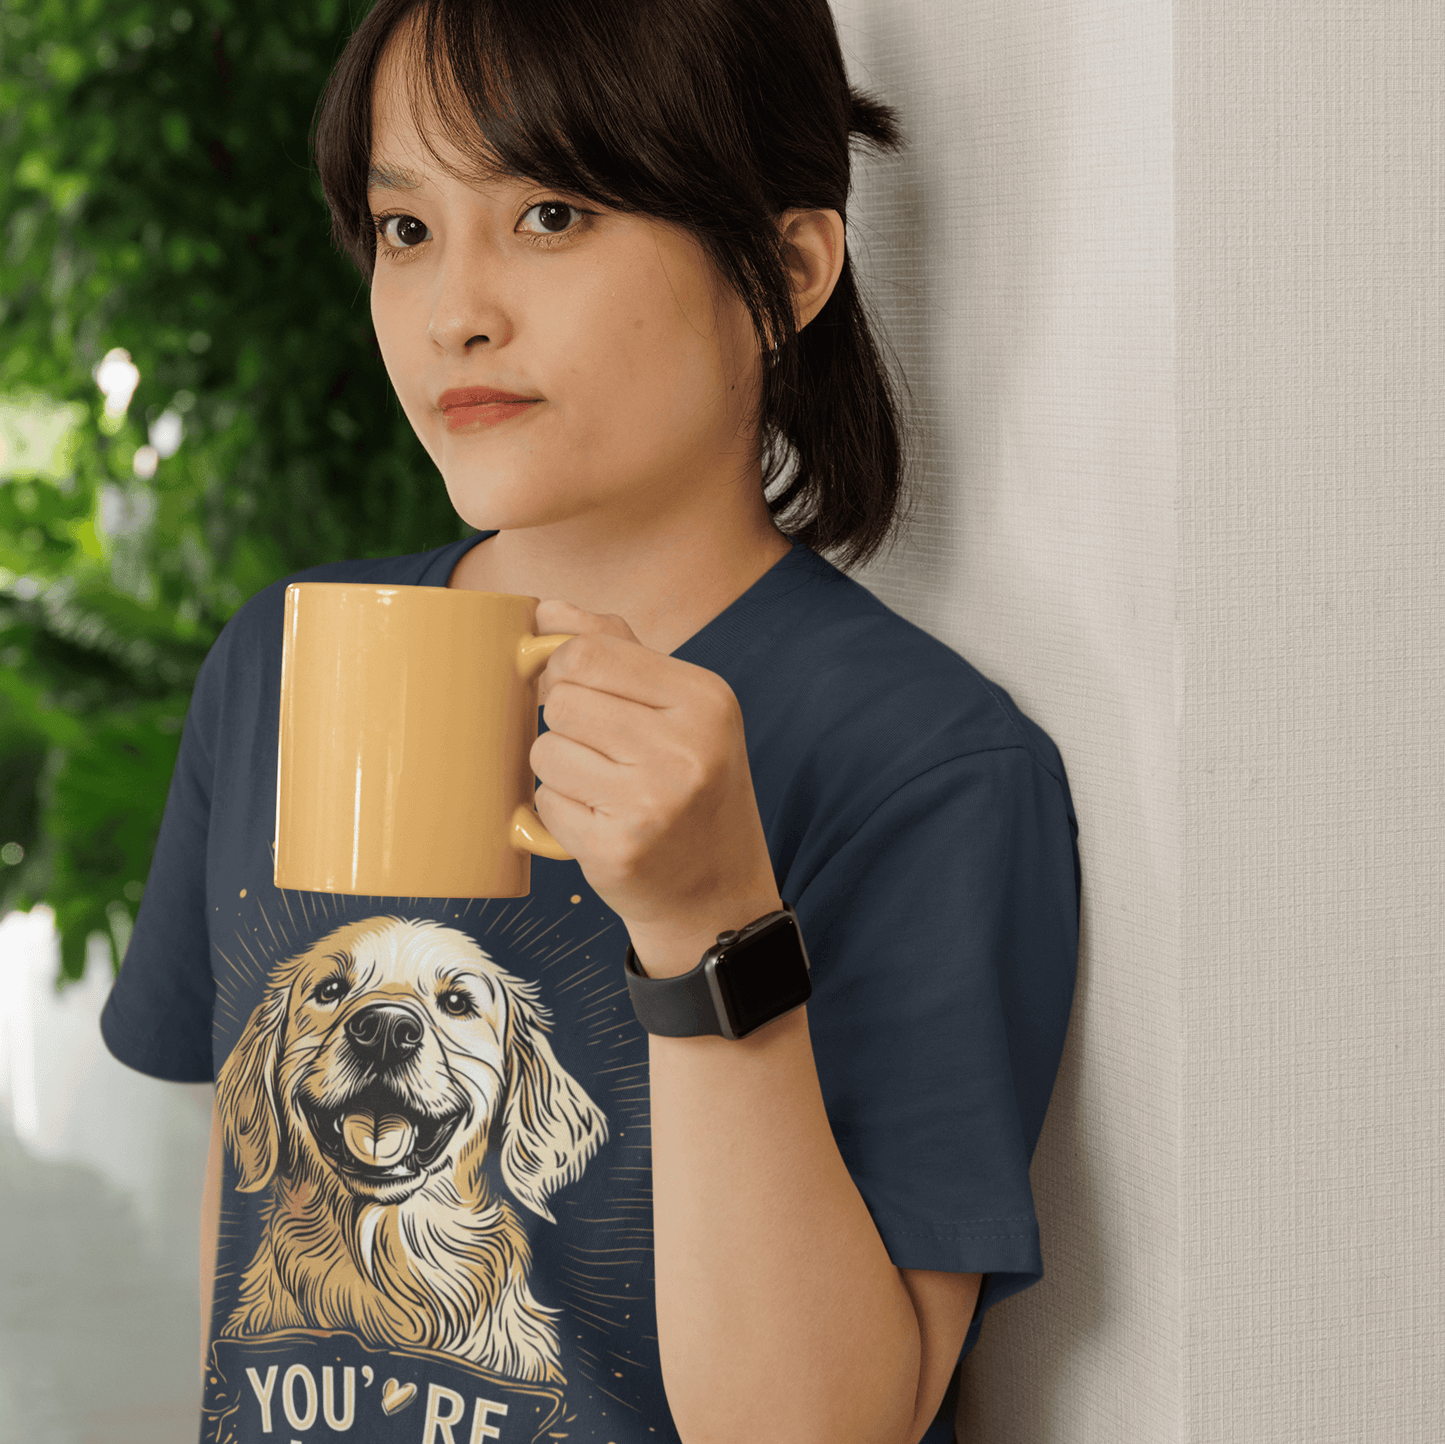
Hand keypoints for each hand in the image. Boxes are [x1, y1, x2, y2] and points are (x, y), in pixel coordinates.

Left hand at [530, 600, 781, 976]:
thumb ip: (617, 650)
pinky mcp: (619, 847)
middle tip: (598, 750)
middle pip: (562, 700)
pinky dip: (559, 813)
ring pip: (546, 751)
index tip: (573, 691)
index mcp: (705, 698)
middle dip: (563, 723)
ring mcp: (654, 801)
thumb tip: (547, 610)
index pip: (589, 652)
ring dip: (560, 771)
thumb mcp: (680, 710)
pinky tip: (600, 823)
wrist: (717, 895)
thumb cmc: (690, 789)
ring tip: (604, 790)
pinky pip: (545, 803)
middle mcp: (687, 747)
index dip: (562, 669)